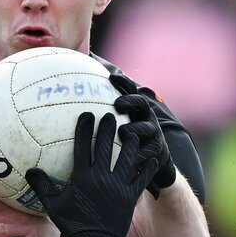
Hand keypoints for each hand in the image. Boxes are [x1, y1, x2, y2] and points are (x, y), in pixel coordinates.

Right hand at [26, 112, 159, 236]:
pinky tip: (152, 158)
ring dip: (130, 143)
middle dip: (108, 128)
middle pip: (105, 147)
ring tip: (133, 131)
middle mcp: (101, 178)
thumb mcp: (52, 206)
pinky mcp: (129, 198)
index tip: (87, 115)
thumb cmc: (71, 225)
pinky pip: (141, 179)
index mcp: (82, 177)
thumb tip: (30, 171)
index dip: (85, 129)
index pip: (83, 147)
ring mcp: (117, 187)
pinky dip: (147, 168)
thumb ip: (42, 186)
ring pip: (127, 158)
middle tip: (111, 114)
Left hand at [109, 76, 176, 197]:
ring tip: (123, 132)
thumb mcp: (120, 125)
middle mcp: (146, 117)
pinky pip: (148, 149)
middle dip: (130, 101)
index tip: (110, 77)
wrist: (153, 158)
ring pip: (144, 127)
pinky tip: (130, 158)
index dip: (123, 82)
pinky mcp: (156, 148)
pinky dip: (139, 153)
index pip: (131, 91)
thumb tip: (79, 108)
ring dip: (133, 128)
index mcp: (136, 109)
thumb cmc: (128, 139)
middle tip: (117, 104)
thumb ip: (106, 116)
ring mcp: (153, 132)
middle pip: (141, 103)